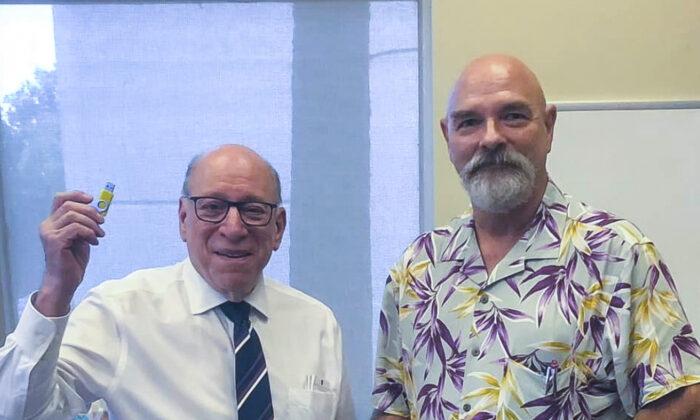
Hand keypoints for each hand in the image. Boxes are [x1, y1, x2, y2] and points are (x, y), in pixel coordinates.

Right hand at [36, 191, 104, 315]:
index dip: (76, 194)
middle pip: (70, 205)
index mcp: (52, 222)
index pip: (60, 199)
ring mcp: (48, 233)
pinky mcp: (54, 241)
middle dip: (90, 211)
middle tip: (102, 222)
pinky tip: (93, 242)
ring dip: (92, 223)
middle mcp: (47, 225)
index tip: (92, 199)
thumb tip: (98, 209)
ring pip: (73, 215)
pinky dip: (88, 232)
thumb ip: (84, 222)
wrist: (65, 281)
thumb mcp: (81, 236)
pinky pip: (75, 228)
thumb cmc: (73, 259)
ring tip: (99, 234)